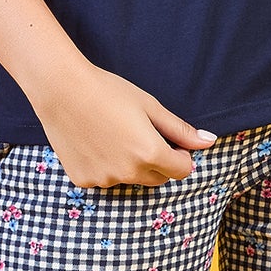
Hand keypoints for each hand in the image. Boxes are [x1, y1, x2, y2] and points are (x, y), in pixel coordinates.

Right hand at [29, 59, 216, 190]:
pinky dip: (104, 167)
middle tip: (140, 135)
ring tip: (113, 134)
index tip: (169, 140)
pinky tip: (94, 142)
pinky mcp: (83, 181)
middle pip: (158, 178)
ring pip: (130, 179)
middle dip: (158, 162)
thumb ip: (180, 130)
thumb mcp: (150, 107)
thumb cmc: (108, 91)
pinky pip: (104, 179)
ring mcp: (104, 180)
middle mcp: (129, 173)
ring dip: (130, 165)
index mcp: (151, 154)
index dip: (180, 155)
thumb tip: (208, 141)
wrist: (61, 90)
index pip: (183, 170)